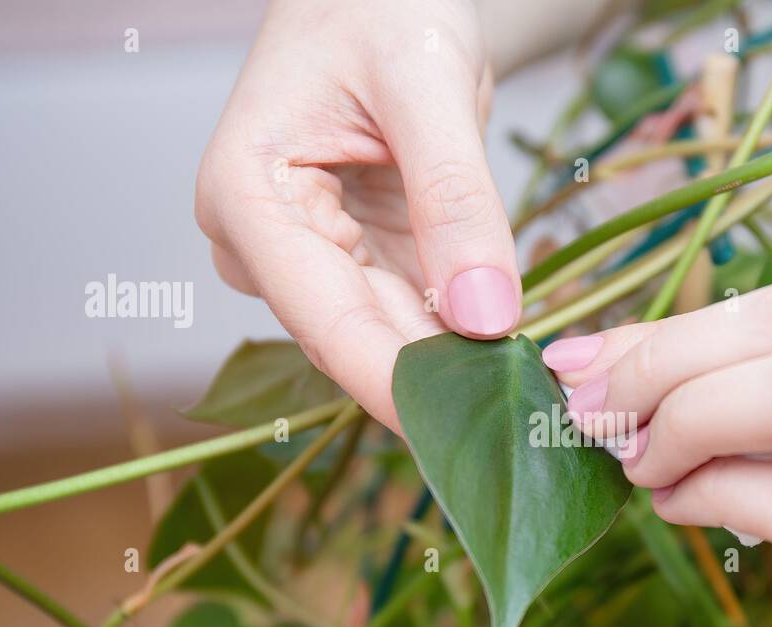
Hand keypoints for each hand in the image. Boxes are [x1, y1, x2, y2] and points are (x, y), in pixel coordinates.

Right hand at [196, 0, 519, 431]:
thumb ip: (455, 198)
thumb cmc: (381, 3)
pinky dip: (461, 332)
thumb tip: (485, 317)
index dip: (395, 385)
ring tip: (525, 394)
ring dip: (455, 366)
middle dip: (438, 382)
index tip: (461, 438)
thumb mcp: (427, 82)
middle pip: (356, 339)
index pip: (323, 319)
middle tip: (520, 424)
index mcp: (246, 195)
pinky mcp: (353, 260)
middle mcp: (264, 242)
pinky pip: (411, 314)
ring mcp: (307, 257)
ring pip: (387, 337)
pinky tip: (509, 354)